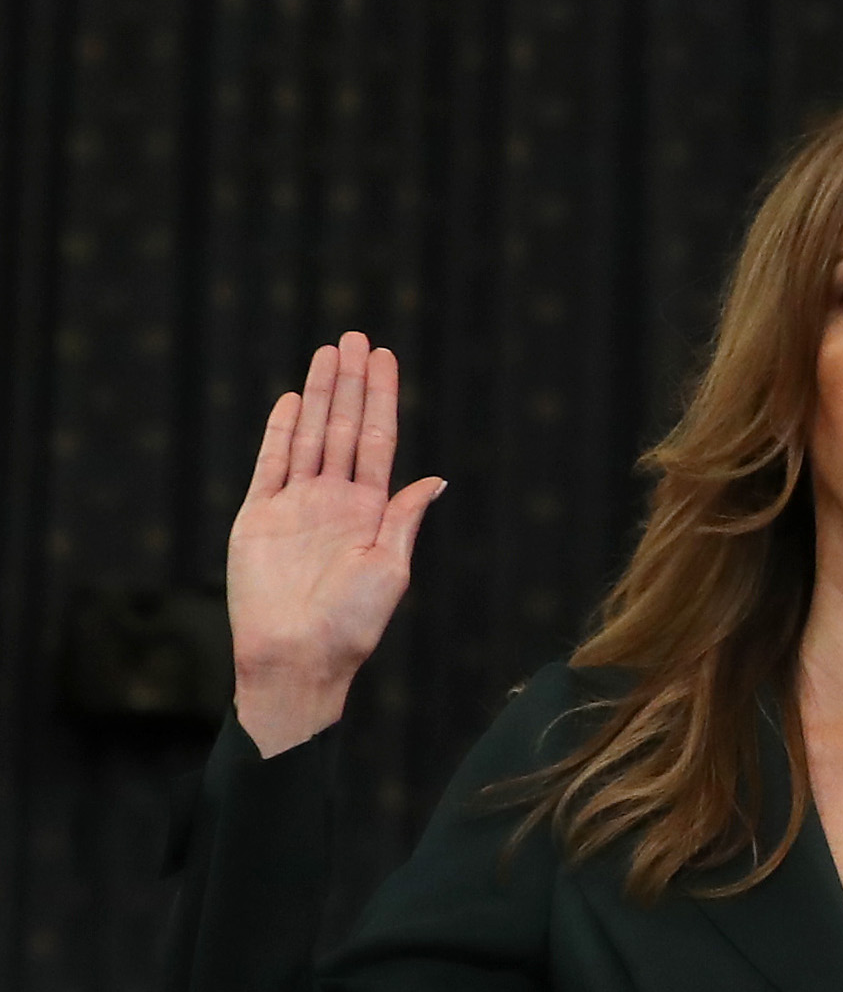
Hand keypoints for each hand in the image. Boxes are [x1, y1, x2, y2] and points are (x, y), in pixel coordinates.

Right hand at [227, 334, 445, 755]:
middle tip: (355, 336)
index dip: (382, 399)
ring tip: (328, 351)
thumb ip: (404, 520)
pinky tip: (294, 399)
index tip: (386, 359)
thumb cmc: (351, 624)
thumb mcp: (391, 570)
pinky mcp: (258, 516)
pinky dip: (281, 431)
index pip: (377, 441)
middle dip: (351, 383)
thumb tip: (435, 480)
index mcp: (372, 512)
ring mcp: (295, 505)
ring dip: (320, 394)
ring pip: (309, 435)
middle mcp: (335, 501)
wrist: (297, 655)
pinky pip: (271, 464)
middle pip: (343, 427)